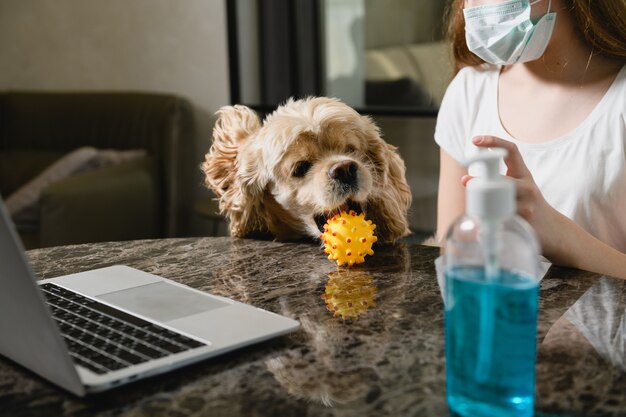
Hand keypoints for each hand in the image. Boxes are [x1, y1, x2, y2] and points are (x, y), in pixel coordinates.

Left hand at [463, 135, 558, 257]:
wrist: (551, 228)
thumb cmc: (527, 205)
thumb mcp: (516, 188)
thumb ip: (497, 181)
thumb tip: (465, 180)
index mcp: (522, 173)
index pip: (511, 150)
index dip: (494, 142)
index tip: (475, 140)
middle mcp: (527, 184)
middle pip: (503, 178)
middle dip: (483, 181)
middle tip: (465, 181)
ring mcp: (528, 201)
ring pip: (502, 197)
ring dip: (485, 201)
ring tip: (475, 206)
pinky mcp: (526, 217)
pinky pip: (504, 214)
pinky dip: (492, 217)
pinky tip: (485, 222)